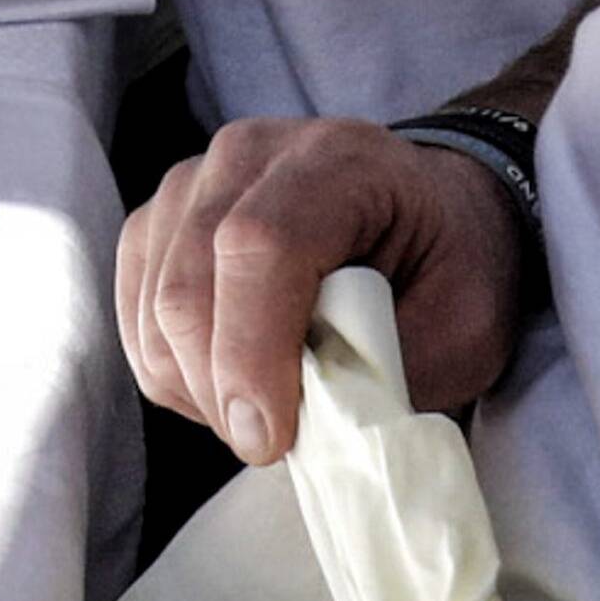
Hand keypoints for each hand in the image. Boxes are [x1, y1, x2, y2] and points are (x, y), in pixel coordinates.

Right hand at [117, 117, 531, 463]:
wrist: (424, 212)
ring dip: (200, 388)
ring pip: (153, 310)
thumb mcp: (463, 324)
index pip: (261, 246)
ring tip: (270, 406)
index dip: (253, 351)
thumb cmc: (449, 266)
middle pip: (189, 286)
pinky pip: (136, 317)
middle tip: (280, 445)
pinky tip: (234, 379)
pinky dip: (175, 372)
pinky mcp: (157, 222)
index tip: (269, 440)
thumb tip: (310, 427)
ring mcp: (190, 182)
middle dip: (222, 391)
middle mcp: (247, 154)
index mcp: (338, 161)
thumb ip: (388, 370)